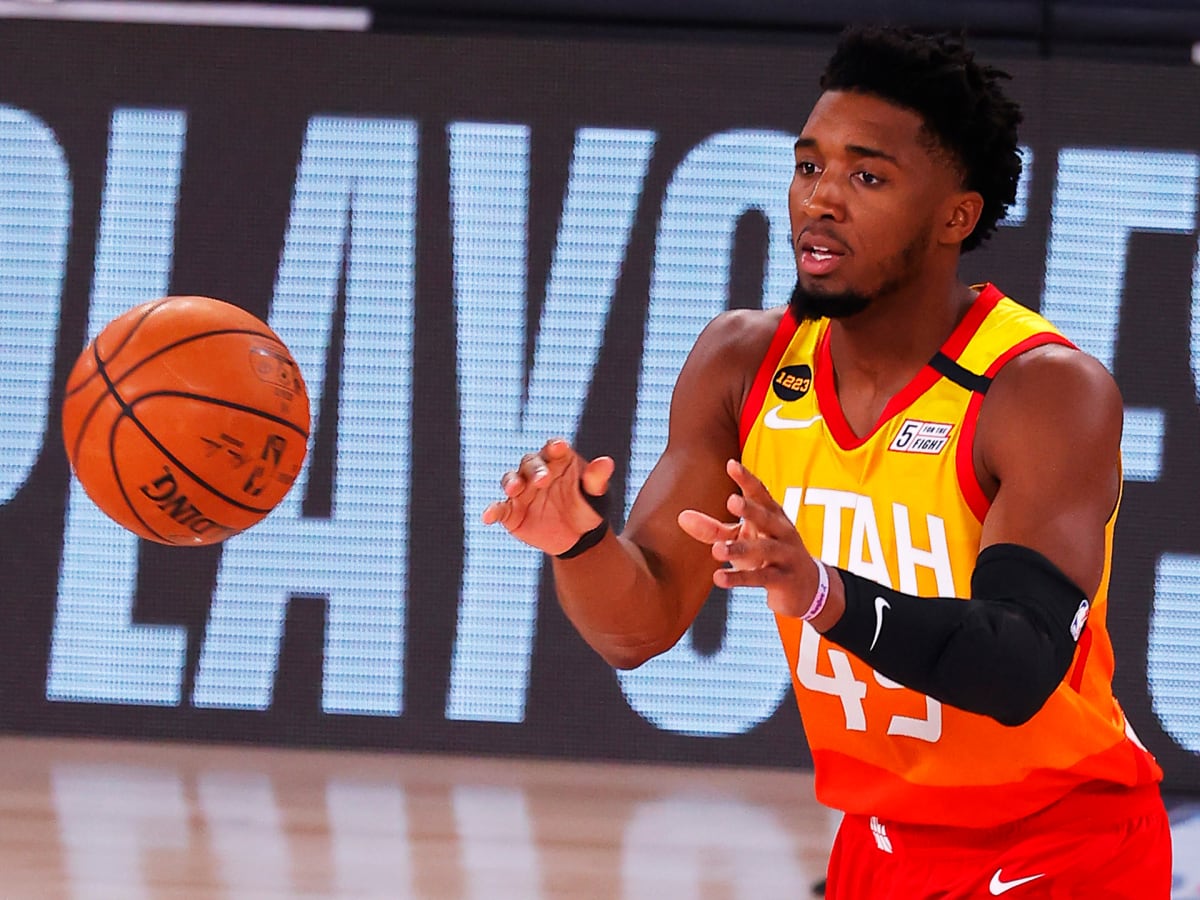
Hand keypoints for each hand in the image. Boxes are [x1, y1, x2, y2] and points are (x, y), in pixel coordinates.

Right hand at [482, 438, 615, 556]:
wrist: (578, 537)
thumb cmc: (587, 506)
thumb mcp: (596, 494)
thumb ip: (597, 478)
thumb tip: (607, 462)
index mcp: (557, 461)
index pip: (553, 449)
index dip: (555, 448)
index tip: (559, 447)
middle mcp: (536, 472)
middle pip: (530, 464)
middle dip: (534, 470)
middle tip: (542, 480)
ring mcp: (522, 491)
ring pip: (511, 480)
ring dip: (511, 483)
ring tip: (514, 489)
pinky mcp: (511, 512)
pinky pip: (499, 509)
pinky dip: (492, 511)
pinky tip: (489, 517)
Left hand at [677, 459, 819, 617]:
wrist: (806, 586)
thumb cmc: (768, 554)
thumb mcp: (743, 539)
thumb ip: (713, 529)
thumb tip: (681, 517)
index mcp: (773, 515)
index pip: (760, 493)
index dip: (747, 479)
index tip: (731, 464)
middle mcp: (782, 531)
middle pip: (766, 518)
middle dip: (750, 510)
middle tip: (731, 501)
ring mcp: (786, 556)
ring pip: (763, 550)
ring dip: (739, 550)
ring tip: (716, 550)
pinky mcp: (784, 580)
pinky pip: (761, 578)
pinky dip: (739, 578)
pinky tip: (718, 578)